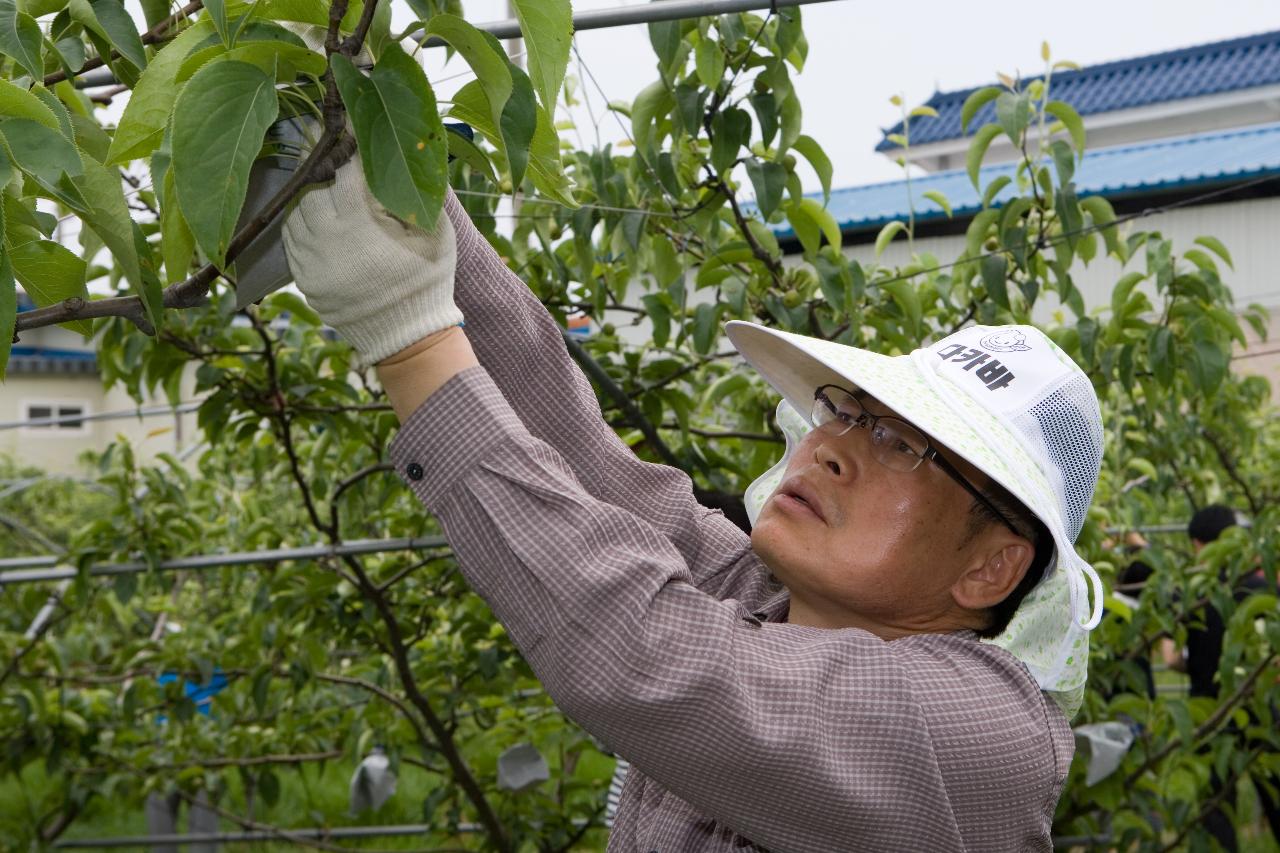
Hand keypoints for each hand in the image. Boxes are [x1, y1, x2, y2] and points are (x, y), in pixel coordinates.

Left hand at [282, 154, 462, 365]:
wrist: (408, 334)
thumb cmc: (428, 279)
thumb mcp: (436, 233)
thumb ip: (418, 191)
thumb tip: (405, 151)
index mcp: (360, 225)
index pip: (347, 170)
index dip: (350, 146)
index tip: (351, 128)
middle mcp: (328, 241)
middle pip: (314, 186)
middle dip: (326, 169)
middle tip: (336, 156)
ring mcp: (312, 262)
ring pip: (296, 212)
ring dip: (312, 196)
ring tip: (329, 188)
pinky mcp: (304, 280)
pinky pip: (292, 240)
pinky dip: (302, 223)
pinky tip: (319, 218)